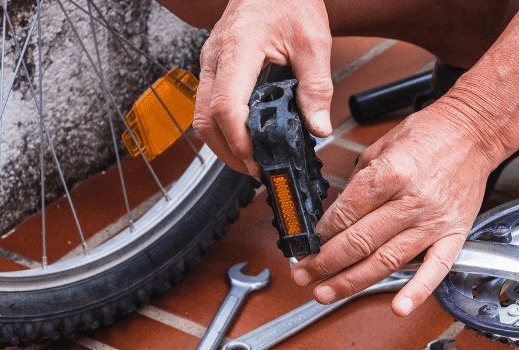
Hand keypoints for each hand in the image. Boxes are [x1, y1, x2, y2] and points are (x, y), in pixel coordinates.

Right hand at [192, 0, 334, 176]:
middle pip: (205, 119)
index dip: (238, 140)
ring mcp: (210, 62)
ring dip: (222, 143)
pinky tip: (245, 136)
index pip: (225, 106)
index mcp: (238, 50)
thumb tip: (318, 127)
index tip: (258, 159)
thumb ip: (316, 87)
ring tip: (251, 159)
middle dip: (227, 151)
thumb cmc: (290, 0)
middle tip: (256, 169)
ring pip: (201, 116)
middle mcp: (215, 57)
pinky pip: (207, 104)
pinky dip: (222, 127)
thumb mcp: (314, 42)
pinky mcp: (214, 66)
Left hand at [290, 103, 497, 315]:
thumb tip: (338, 213)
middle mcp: (412, 200)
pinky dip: (416, 291)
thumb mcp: (381, 145)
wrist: (474, 131)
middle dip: (325, 263)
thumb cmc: (430, 134)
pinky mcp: (453, 234)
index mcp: (391, 173)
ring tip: (326, 291)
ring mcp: (433, 221)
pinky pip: (434, 269)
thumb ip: (359, 181)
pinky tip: (399, 307)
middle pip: (359, 241)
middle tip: (304, 274)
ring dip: (351, 281)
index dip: (321, 235)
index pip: (346, 213)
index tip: (307, 245)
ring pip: (386, 260)